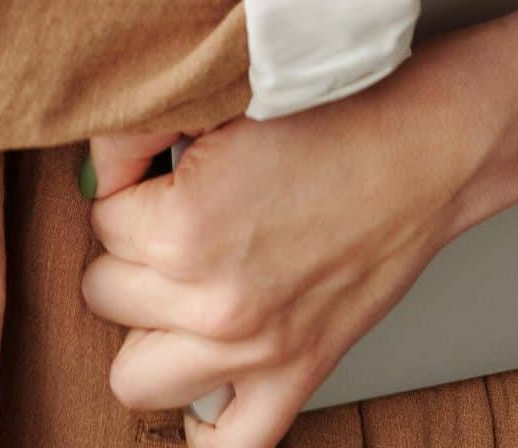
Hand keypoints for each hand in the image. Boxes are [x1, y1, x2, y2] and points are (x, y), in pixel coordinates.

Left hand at [79, 56, 468, 445]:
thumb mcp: (220, 103)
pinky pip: (225, 443)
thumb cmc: (333, 113)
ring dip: (148, 328)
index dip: (128, 182)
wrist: (424, 150)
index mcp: (187, 228)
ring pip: (134, 377)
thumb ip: (139, 133)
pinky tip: (205, 371)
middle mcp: (215, 303)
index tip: (160, 166)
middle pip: (105, 293)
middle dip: (129, 252)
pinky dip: (204, 417)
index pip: (100, 216)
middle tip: (170, 214)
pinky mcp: (297, 377)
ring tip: (178, 282)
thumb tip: (93, 172)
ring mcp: (256, 353)